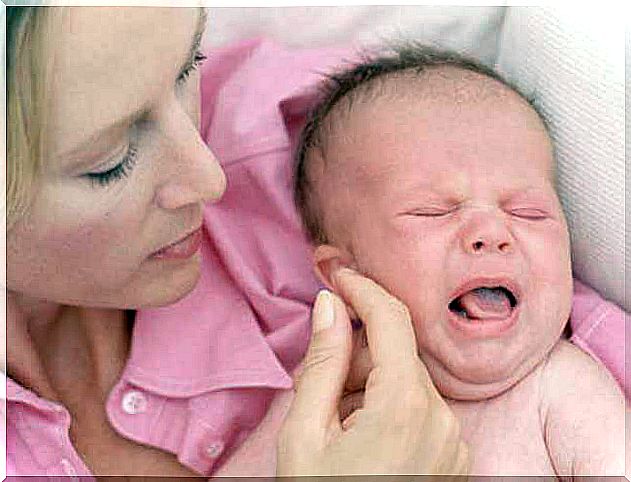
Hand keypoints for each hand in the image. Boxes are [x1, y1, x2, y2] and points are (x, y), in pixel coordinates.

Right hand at [277, 268, 468, 476]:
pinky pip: (421, 409)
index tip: (338, 275)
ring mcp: (452, 441)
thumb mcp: (304, 435)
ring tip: (337, 426)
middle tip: (318, 386)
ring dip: (371, 384)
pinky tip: (363, 438)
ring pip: (407, 380)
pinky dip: (390, 409)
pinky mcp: (454, 457)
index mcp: (405, 407)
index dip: (362, 288)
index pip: (391, 318)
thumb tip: (330, 305)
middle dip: (356, 354)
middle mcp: (442, 419)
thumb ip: (322, 363)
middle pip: (396, 352)